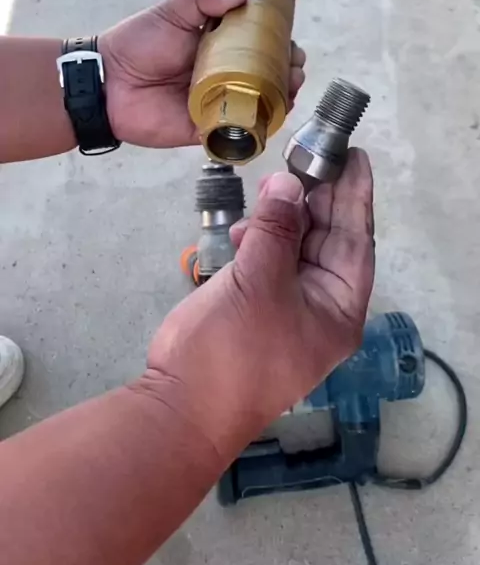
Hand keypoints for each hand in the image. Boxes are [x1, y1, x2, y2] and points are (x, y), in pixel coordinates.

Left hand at [99, 0, 305, 147]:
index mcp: (221, 46)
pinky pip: (238, 133)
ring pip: (259, 106)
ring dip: (281, 100)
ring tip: (290, 90)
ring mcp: (218, 104)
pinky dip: (258, 128)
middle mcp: (225, 75)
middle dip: (290, 74)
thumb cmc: (139, 43)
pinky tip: (271, 117)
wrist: (108, 82)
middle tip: (295, 70)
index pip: (261, 46)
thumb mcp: (173, 10)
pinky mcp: (207, 130)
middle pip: (268, 78)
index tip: (292, 46)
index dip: (282, 46)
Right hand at [146, 149, 373, 458]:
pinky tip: (242, 229)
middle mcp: (320, 307)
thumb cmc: (231, 349)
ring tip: (266, 190)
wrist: (180, 407)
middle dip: (315, 202)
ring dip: (282, 219)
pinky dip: (258, 241)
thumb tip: (288, 184)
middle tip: (304, 158)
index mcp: (338, 309)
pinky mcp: (255, 307)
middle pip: (327, 242)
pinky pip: (268, 262)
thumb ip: (276, 229)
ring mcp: (286, 308)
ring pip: (295, 248)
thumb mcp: (258, 282)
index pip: (356, 242)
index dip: (355, 197)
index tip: (353, 157)